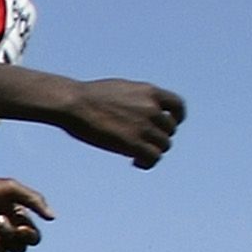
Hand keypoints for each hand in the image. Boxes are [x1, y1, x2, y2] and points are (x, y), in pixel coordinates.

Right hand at [59, 79, 184, 167]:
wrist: (74, 103)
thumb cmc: (88, 96)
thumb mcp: (120, 89)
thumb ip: (136, 99)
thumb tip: (138, 111)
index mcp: (150, 92)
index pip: (177, 106)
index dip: (176, 118)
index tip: (167, 126)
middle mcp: (152, 108)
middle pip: (169, 130)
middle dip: (157, 137)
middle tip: (141, 144)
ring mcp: (144, 126)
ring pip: (163, 145)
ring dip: (151, 151)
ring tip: (135, 156)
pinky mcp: (133, 143)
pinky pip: (153, 158)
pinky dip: (147, 162)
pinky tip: (134, 162)